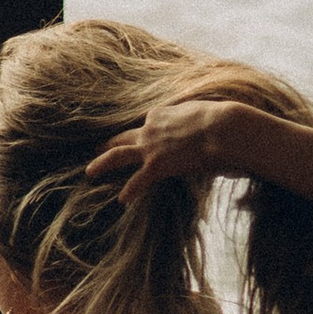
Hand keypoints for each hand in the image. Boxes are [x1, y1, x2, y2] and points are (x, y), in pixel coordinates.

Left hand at [86, 93, 266, 209]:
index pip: (149, 123)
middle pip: (125, 136)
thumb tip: (208, 126)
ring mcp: (151, 147)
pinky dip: (129, 192)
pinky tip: (122, 201)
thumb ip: (200, 120)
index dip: (149, 131)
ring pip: (118, 155)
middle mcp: (151, 128)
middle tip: (96, 147)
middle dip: (110, 142)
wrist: (222, 128)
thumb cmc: (222, 121)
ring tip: (90, 172)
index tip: (150, 137)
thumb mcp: (206, 112)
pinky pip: (137, 181)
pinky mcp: (156, 165)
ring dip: (102, 164)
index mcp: (162, 113)